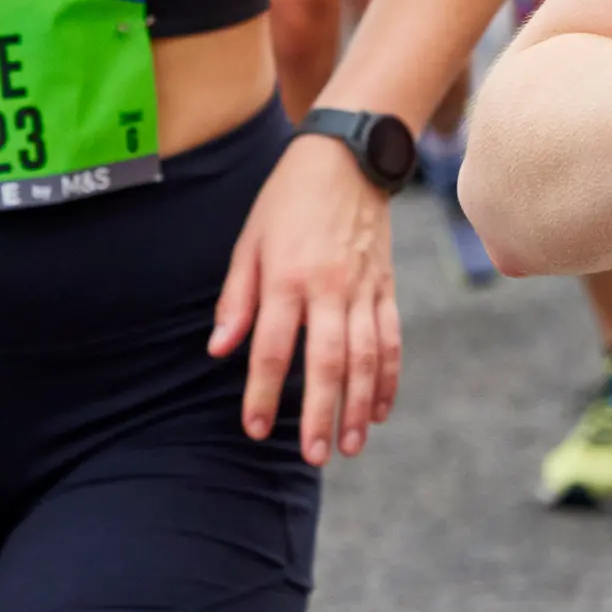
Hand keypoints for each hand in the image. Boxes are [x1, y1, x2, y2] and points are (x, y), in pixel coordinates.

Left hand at [212, 133, 402, 465]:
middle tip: (313, 456)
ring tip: (348, 446)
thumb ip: (236, 298)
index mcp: (287, 276)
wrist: (350, 155)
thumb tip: (220, 349)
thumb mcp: (249, 240)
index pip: (272, 348)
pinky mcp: (386, 286)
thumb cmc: (288, 199)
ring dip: (357, 404)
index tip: (254, 429)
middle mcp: (329, 287)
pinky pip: (392, 338)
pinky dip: (388, 377)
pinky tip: (378, 409)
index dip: (262, 393)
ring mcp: (364, 288)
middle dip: (319, 413)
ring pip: (366, 357)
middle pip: (326, 362)